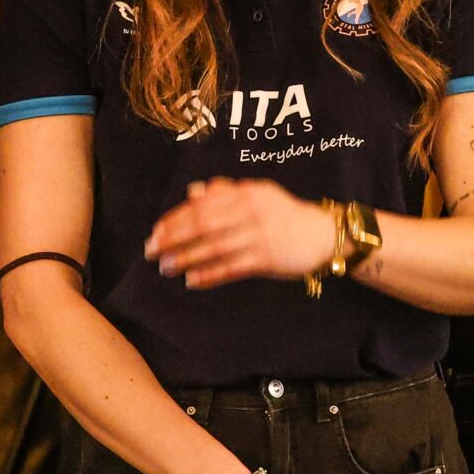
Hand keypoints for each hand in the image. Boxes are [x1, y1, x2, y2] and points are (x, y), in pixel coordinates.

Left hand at [145, 180, 337, 289]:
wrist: (323, 234)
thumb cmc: (285, 215)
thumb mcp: (258, 195)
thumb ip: (225, 192)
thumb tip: (192, 192)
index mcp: (244, 193)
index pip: (201, 205)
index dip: (175, 219)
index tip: (156, 231)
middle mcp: (249, 211)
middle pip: (202, 225)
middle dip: (173, 238)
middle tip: (151, 250)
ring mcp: (258, 235)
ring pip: (213, 247)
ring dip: (186, 258)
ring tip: (165, 268)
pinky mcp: (266, 258)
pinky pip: (232, 267)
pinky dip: (210, 274)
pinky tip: (192, 281)